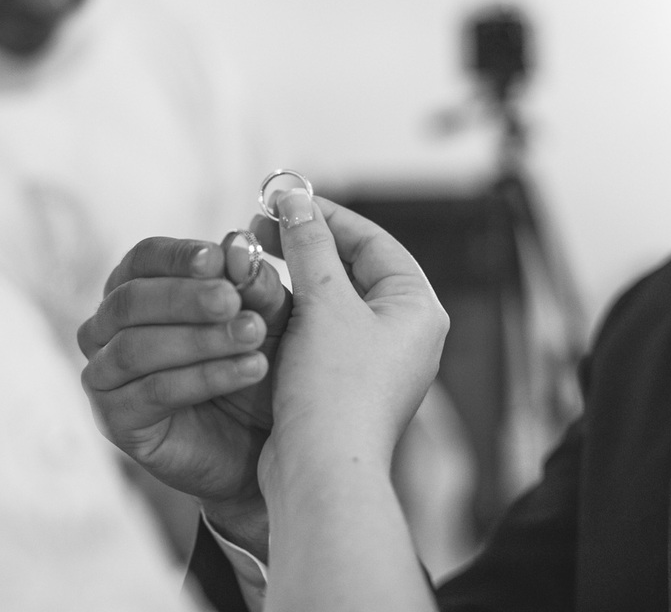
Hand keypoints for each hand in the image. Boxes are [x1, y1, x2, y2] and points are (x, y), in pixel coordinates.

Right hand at [78, 236, 289, 555]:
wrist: (267, 440)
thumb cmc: (259, 361)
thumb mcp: (267, 315)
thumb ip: (253, 282)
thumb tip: (235, 246)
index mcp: (137, 289)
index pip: (142, 259)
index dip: (177, 256)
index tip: (217, 259)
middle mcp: (108, 329)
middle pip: (130, 300)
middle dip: (187, 298)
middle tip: (235, 301)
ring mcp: (105, 376)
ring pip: (136, 347)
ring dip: (199, 339)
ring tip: (251, 336)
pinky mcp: (115, 421)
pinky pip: (152, 392)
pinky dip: (202, 377)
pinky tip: (247, 370)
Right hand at [251, 189, 448, 481]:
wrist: (322, 472)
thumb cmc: (336, 390)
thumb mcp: (324, 302)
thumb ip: (309, 244)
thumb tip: (295, 198)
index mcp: (416, 308)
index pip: (373, 241)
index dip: (326, 215)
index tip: (283, 201)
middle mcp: (404, 334)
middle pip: (353, 268)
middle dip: (306, 246)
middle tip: (260, 229)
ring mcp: (376, 362)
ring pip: (332, 302)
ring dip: (293, 278)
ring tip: (253, 263)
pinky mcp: (345, 386)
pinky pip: (318, 334)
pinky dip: (290, 314)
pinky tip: (256, 307)